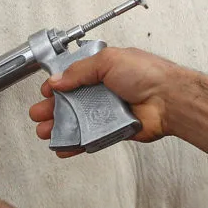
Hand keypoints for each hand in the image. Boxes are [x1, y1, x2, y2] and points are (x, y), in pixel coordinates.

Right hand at [29, 48, 184, 156]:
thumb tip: (58, 79)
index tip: (47, 92)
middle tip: (38, 114)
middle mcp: (106, 90)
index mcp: (104, 69)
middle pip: (72, 101)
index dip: (58, 85)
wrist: (169, 99)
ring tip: (44, 132)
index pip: (74, 77)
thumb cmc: (148, 74)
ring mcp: (110, 111)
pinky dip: (76, 144)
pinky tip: (63, 147)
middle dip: (52, 108)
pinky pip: (92, 138)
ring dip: (60, 127)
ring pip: (79, 121)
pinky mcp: (115, 130)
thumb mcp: (108, 61)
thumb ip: (80, 70)